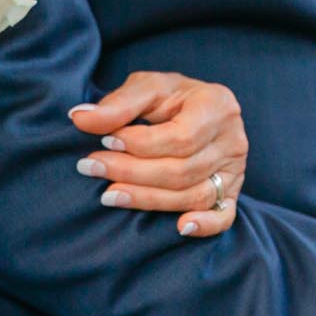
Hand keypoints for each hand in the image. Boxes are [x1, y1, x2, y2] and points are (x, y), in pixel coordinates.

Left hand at [72, 72, 247, 238]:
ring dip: (148, 199)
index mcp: (217, 105)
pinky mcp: (231, 193)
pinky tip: (179, 228)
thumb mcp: (146, 88)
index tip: (105, 140)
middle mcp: (233, 140)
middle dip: (132, 173)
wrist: (192, 111)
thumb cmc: (169, 98)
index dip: (140, 144)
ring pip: (194, 196)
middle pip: (183, 170)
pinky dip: (204, 226)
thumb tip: (80, 117)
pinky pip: (223, 217)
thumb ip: (117, 104)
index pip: (181, 137)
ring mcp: (236, 170)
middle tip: (91, 167)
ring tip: (108, 194)